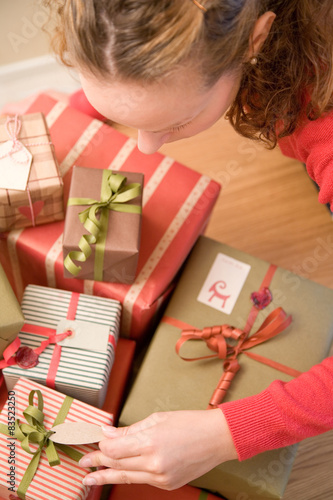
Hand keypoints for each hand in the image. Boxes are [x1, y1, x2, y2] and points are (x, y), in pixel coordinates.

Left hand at [79, 409, 237, 489]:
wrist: (217, 439)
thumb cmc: (190, 423)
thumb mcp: (157, 419)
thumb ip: (130, 430)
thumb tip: (108, 433)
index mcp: (151, 442)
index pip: (115, 449)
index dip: (101, 446)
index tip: (93, 440)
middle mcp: (154, 463)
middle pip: (117, 464)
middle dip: (98, 462)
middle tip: (83, 460)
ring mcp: (161, 477)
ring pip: (126, 476)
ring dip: (106, 475)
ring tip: (89, 478)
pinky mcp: (167, 485)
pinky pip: (142, 480)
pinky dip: (127, 475)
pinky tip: (117, 474)